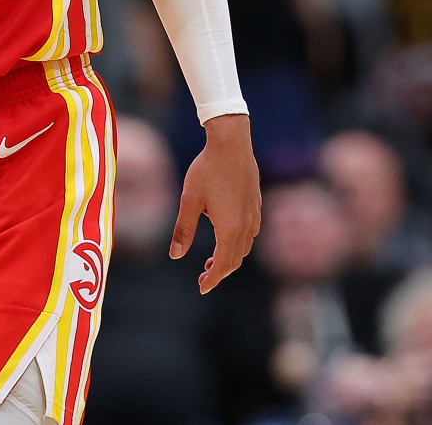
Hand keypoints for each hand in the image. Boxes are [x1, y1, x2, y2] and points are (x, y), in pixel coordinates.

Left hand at [170, 114, 260, 293]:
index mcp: (230, 227)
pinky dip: (239, 243)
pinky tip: (227, 235)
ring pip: (245, 247)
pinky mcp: (256, 204)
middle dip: (220, 272)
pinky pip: (251, 232)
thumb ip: (183, 230)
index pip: (223, 264)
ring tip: (212, 259)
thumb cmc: (207, 169)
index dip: (213, 280)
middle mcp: (246, 224)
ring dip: (230, 257)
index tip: (202, 287)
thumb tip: (175, 255)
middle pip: (236, 259)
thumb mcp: (189, 200)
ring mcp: (254, 214)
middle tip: (203, 277)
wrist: (231, 143)